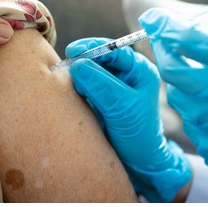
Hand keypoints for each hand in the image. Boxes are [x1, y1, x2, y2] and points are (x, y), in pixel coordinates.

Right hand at [66, 38, 190, 201]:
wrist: (136, 158)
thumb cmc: (138, 133)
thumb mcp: (123, 108)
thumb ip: (102, 85)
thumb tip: (78, 65)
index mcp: (139, 70)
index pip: (116, 51)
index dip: (94, 47)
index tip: (74, 50)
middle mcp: (126, 74)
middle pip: (100, 58)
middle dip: (84, 61)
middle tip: (67, 67)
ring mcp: (112, 85)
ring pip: (90, 70)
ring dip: (79, 75)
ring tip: (75, 87)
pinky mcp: (100, 96)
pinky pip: (85, 84)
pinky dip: (78, 87)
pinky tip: (75, 94)